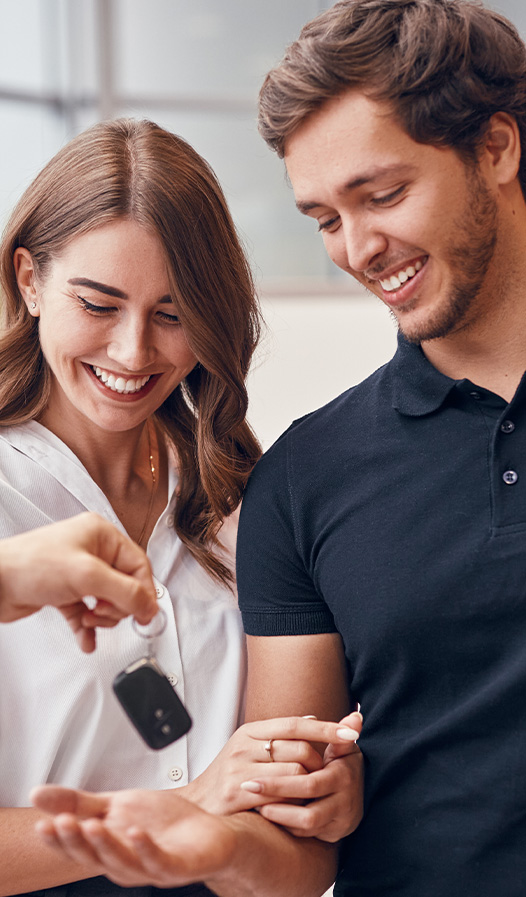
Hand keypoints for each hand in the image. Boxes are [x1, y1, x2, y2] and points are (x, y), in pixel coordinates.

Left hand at [0, 513, 157, 650]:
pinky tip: (85, 638)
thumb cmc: (29, 565)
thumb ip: (124, 592)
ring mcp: (77, 572)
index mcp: (101, 535)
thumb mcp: (87, 576)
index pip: (138, 565)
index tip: (145, 614)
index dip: (144, 592)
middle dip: (116, 607)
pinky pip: (86, 612)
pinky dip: (87, 627)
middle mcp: (91, 551)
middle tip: (101, 612)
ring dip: (101, 618)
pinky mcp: (64, 592)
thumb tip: (150, 604)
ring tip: (88, 620)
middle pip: (125, 586)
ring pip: (107, 602)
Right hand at [31, 786, 236, 888]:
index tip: (41, 823)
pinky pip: (158, 861)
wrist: (212, 834)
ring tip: (92, 824)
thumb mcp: (117, 805)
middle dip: (76, 840)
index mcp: (108, 848)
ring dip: (105, 844)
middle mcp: (125, 863)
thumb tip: (38, 795)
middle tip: (61, 822)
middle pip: (94, 857)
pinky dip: (145, 848)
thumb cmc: (164, 824)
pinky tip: (135, 832)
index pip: (76, 848)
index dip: (58, 839)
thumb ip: (80, 802)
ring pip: (122, 861)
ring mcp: (151, 868)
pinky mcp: (178, 867)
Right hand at [185, 712, 362, 840]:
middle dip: (318, 764)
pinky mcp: (238, 794)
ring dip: (309, 785)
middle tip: (321, 775)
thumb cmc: (227, 778)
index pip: (295, 724)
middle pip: (299, 749)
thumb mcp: (248, 748)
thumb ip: (277, 735)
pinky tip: (295, 806)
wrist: (197, 808)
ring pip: (295, 773)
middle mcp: (244, 747)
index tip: (351, 732)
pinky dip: (294, 802)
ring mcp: (240, 770)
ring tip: (308, 792)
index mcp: (249, 732)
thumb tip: (311, 718)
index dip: (325, 727)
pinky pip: (281, 796)